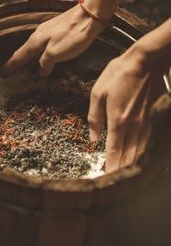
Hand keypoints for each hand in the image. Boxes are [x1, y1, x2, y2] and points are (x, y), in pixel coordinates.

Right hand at [1, 4, 103, 76]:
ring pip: (33, 47)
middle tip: (9, 71)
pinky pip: (41, 44)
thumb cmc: (72, 36)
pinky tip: (40, 55)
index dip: (11, 66)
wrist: (88, 17)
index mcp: (35, 42)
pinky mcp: (55, 30)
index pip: (19, 57)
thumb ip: (46, 63)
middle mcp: (38, 35)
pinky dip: (37, 52)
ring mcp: (46, 31)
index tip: (2, 73)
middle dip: (16, 62)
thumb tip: (41, 71)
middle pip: (24, 51)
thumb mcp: (56, 54)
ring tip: (23, 65)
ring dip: (27, 57)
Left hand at [88, 44, 163, 172]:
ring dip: (132, 166)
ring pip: (139, 152)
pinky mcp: (152, 119)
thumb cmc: (119, 74)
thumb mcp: (97, 92)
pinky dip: (141, 154)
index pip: (113, 151)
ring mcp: (145, 123)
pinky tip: (138, 160)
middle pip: (128, 156)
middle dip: (121, 171)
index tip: (106, 179)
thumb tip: (93, 138)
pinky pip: (147, 142)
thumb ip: (94, 117)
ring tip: (126, 178)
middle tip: (115, 184)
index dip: (110, 167)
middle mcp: (133, 126)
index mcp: (117, 120)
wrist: (146, 61)